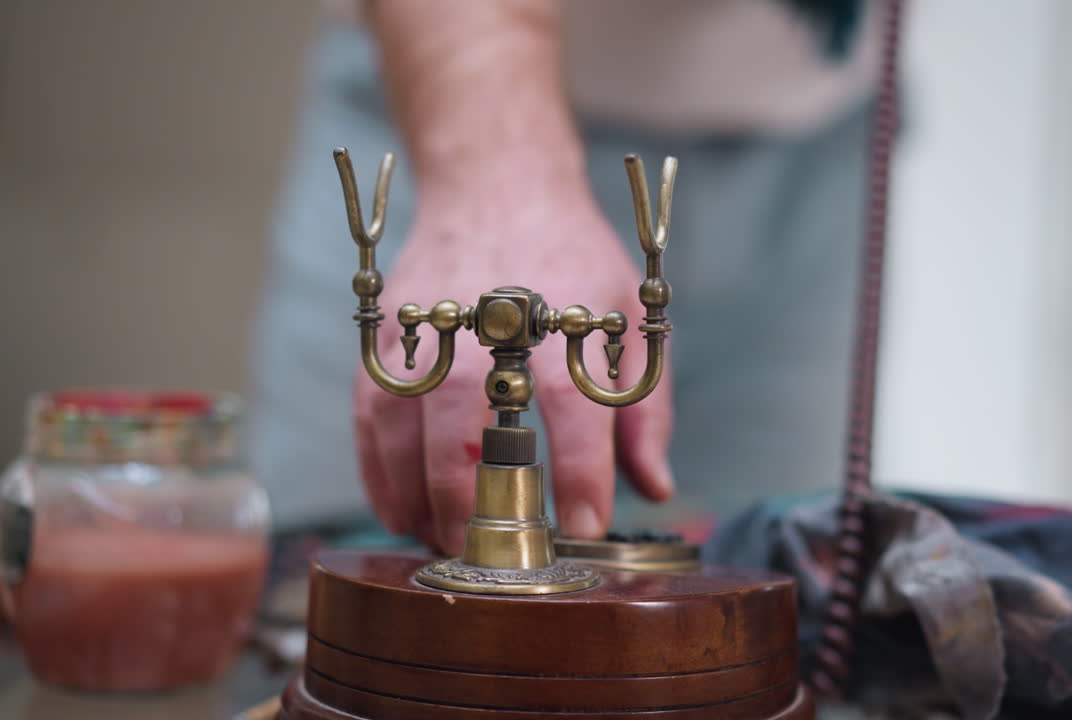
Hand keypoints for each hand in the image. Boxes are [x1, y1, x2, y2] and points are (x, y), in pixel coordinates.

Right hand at [353, 169, 674, 554]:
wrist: (499, 186)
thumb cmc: (573, 260)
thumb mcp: (631, 317)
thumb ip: (645, 407)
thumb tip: (654, 483)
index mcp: (560, 323)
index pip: (572, 415)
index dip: (577, 479)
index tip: (583, 528)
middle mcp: (487, 329)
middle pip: (472, 431)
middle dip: (481, 506)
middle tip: (496, 554)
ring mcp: (427, 332)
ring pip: (409, 433)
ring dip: (422, 500)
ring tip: (443, 543)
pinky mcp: (387, 338)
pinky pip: (371, 418)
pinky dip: (378, 472)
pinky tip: (399, 510)